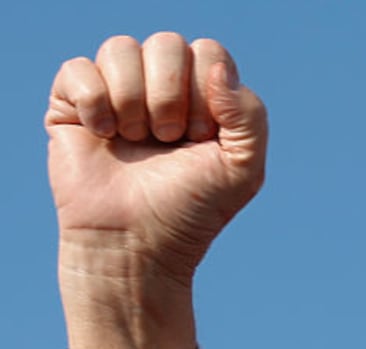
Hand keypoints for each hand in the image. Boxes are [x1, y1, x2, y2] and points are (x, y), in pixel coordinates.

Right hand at [46, 32, 266, 348]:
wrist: (137, 244)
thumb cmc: (192, 209)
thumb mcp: (243, 169)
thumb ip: (250, 115)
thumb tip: (217, 68)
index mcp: (203, 94)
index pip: (207, 51)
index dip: (206, 92)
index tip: (200, 138)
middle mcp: (159, 86)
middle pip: (166, 43)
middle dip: (170, 96)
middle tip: (168, 140)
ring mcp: (115, 91)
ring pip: (120, 48)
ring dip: (133, 101)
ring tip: (136, 140)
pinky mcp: (72, 103)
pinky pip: (79, 68)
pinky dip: (94, 104)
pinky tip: (102, 136)